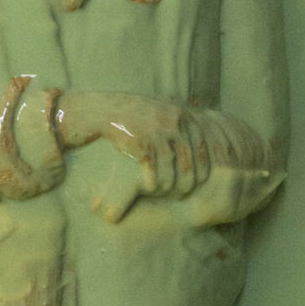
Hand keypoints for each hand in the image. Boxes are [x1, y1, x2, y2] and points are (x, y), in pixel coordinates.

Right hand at [55, 89, 211, 201]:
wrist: (100, 110)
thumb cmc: (131, 115)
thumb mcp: (161, 113)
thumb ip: (181, 127)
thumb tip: (204, 151)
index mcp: (184, 116)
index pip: (204, 154)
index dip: (200, 174)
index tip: (192, 186)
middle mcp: (175, 123)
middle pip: (190, 167)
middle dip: (184, 185)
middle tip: (178, 195)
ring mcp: (158, 133)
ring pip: (172, 175)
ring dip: (166, 188)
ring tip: (160, 192)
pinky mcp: (141, 143)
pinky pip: (153, 175)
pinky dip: (151, 185)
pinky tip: (146, 188)